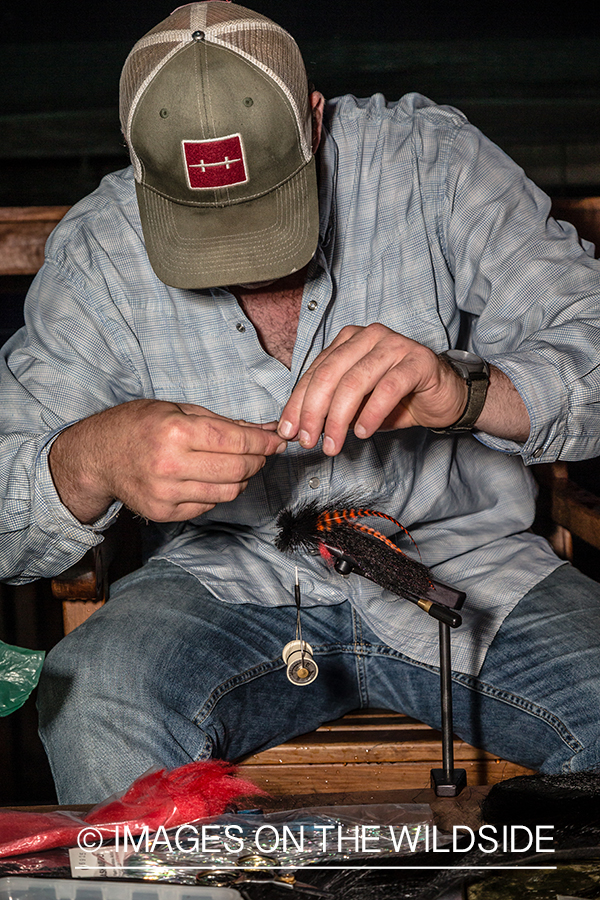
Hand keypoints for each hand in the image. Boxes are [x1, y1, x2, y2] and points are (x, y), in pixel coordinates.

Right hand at [49, 399, 286, 523]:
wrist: (96, 457)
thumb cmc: (137, 426)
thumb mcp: (176, 409)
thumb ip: (221, 422)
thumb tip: (262, 431)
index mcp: (176, 431)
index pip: (236, 441)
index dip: (264, 442)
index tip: (277, 440)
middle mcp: (171, 464)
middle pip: (238, 469)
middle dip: (257, 460)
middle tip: (260, 452)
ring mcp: (166, 492)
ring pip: (228, 491)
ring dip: (241, 479)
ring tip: (236, 465)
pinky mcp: (163, 512)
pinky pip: (208, 504)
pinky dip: (218, 492)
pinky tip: (209, 478)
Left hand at [278, 324, 468, 454]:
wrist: (443, 397)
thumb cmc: (397, 398)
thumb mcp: (356, 405)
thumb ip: (329, 409)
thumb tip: (296, 429)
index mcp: (348, 341)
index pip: (314, 372)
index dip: (298, 404)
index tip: (289, 432)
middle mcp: (368, 336)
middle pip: (329, 375)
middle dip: (314, 412)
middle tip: (309, 441)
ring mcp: (394, 345)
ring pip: (355, 381)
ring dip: (339, 418)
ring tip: (334, 444)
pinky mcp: (417, 360)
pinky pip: (387, 388)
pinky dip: (371, 413)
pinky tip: (363, 431)